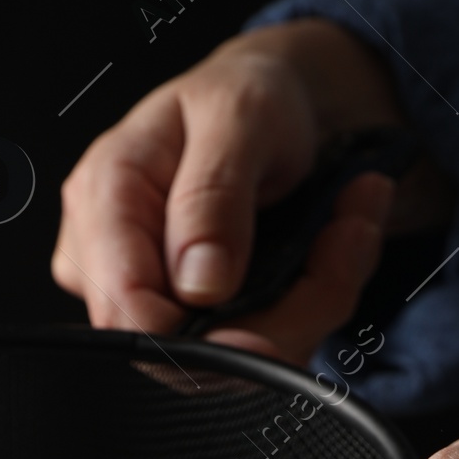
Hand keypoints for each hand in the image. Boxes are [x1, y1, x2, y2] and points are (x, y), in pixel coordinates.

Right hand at [52, 20, 401, 365]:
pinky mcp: (205, 319)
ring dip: (312, 307)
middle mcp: (120, 256)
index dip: (195, 340)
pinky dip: (317, 307)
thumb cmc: (247, 95)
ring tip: (351, 226)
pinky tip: (340, 246)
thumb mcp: (239, 116)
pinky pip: (264, 349)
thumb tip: (198, 284)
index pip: (126, 312)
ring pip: (233, 362)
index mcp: (107, 196)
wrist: (284, 103)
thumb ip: (213, 195)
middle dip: (281, 318)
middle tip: (346, 237)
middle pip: (183, 351)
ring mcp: (160, 294)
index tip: (271, 323)